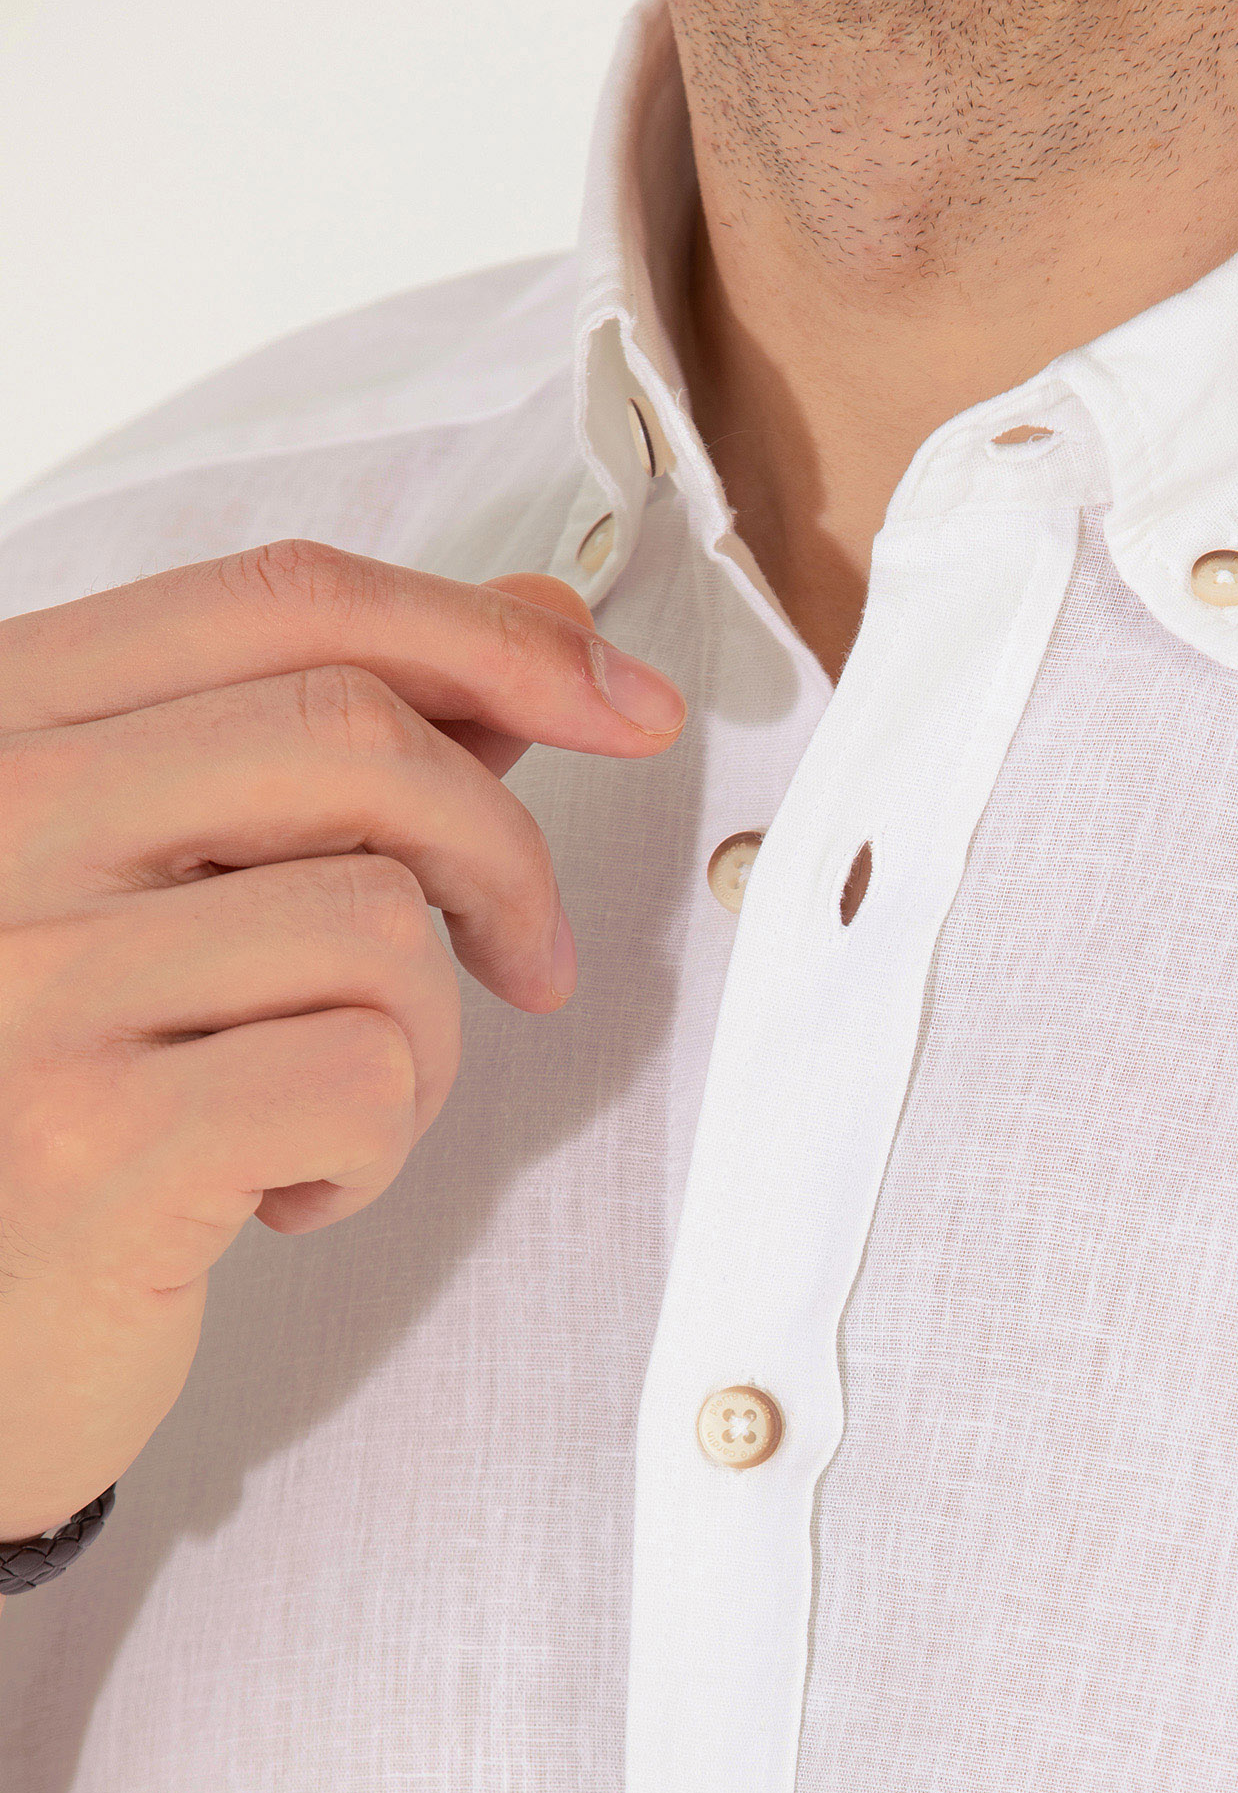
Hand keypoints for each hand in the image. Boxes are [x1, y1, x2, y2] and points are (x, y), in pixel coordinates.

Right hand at [0, 539, 685, 1542]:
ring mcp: (25, 976)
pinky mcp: (89, 1135)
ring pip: (383, 919)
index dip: (487, 635)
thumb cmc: (62, 1106)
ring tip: (338, 1113)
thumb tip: (542, 621)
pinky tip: (285, 1192)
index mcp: (1, 726)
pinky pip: (364, 1073)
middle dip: (501, 855)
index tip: (621, 702)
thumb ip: (340, 749)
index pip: (281, 600)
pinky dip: (379, 1148)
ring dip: (428, 1041)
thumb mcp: (179, 895)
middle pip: (355, 738)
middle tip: (528, 963)